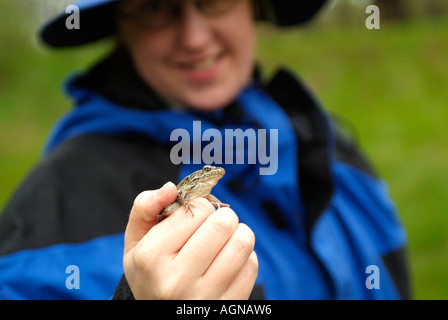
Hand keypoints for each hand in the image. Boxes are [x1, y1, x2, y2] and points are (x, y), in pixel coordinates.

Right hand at [123, 182, 257, 299]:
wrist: (158, 313)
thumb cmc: (150, 271)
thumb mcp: (136, 240)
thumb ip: (145, 207)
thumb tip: (171, 188)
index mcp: (151, 257)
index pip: (197, 208)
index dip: (201, 205)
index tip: (195, 216)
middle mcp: (176, 280)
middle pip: (223, 223)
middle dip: (223, 216)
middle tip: (215, 224)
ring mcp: (203, 297)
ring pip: (242, 243)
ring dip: (239, 233)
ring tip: (226, 239)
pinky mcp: (226, 306)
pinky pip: (251, 266)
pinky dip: (245, 257)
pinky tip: (229, 262)